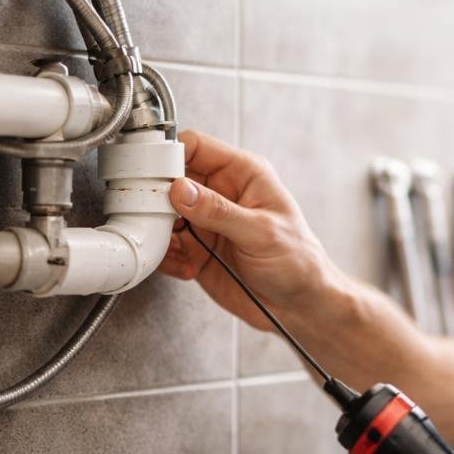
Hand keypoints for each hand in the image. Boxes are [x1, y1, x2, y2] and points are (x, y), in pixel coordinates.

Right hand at [157, 130, 343, 329]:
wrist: (298, 305)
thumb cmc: (298, 261)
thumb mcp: (261, 232)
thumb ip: (219, 211)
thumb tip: (180, 190)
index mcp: (242, 174)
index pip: (196, 147)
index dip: (171, 155)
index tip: (154, 174)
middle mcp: (220, 193)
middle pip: (171, 179)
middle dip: (157, 197)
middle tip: (155, 216)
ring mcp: (206, 221)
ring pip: (163, 214)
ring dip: (160, 231)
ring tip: (175, 248)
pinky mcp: (196, 249)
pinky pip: (166, 245)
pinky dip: (167, 257)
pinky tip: (186, 267)